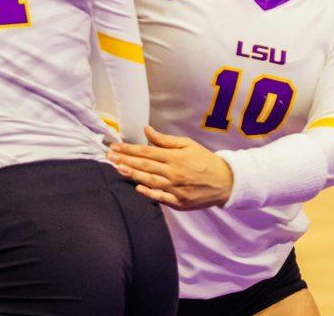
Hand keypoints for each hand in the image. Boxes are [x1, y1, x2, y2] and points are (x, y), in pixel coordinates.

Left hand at [107, 125, 233, 210]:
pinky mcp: (179, 202)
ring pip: (149, 180)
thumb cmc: (204, 160)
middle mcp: (173, 172)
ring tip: (117, 169)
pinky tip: (137, 188)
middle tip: (109, 156)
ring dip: (132, 174)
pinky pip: (160, 197)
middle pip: (144, 165)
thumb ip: (165, 140)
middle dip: (125, 160)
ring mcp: (176, 188)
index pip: (146, 151)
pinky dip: (148, 193)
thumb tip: (146, 130)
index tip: (114, 146)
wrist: (224, 182)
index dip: (129, 148)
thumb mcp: (188, 144)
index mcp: (175, 156)